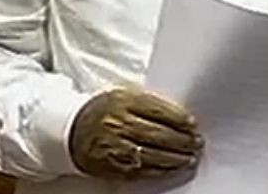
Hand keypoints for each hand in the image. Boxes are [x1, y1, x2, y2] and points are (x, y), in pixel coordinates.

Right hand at [69, 87, 202, 179]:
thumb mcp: (123, 95)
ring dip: (174, 159)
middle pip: (157, 134)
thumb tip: (180, 115)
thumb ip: (148, 103)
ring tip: (189, 158)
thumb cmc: (104, 110)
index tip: (192, 124)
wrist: (71, 128)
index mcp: (122, 102)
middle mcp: (117, 124)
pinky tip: (170, 168)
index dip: (178, 119)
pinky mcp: (110, 166)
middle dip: (181, 141)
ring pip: (150, 155)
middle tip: (196, 143)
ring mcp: (113, 146)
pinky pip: (139, 171)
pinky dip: (158, 171)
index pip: (157, 110)